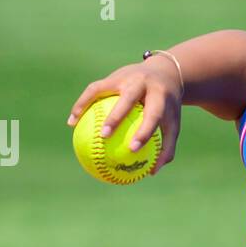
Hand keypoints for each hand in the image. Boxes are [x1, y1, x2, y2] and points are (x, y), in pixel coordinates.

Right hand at [67, 60, 182, 174]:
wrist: (164, 73)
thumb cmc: (167, 107)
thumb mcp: (173, 124)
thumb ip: (166, 147)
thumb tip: (152, 172)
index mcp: (160, 96)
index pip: (152, 115)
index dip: (143, 131)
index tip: (132, 149)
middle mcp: (142, 83)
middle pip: (127, 98)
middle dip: (115, 116)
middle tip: (104, 135)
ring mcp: (126, 77)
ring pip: (103, 89)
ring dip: (87, 104)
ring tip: (74, 124)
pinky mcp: (113, 76)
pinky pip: (93, 90)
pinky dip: (81, 103)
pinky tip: (72, 121)